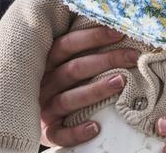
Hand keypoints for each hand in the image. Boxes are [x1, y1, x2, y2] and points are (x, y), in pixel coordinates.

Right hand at [39, 27, 138, 146]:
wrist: (32, 117)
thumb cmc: (59, 86)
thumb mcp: (61, 65)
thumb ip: (79, 53)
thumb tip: (116, 32)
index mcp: (47, 63)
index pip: (67, 44)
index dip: (93, 37)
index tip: (119, 32)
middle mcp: (45, 84)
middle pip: (74, 69)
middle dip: (105, 60)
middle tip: (132, 57)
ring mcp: (46, 109)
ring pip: (69, 99)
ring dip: (96, 90)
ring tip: (121, 82)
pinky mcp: (49, 132)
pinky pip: (61, 134)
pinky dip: (77, 131)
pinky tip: (96, 127)